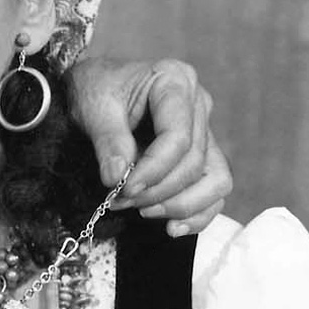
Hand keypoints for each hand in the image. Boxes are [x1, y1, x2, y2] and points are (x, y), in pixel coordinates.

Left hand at [66, 55, 232, 234]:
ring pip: (215, 179)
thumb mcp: (94, 107)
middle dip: (157, 190)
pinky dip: (198, 213)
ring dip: (180, 204)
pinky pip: (214, 190)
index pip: (178, 137)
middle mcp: (198, 104)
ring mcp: (204, 129)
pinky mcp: (203, 154)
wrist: (96, 88)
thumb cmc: (96, 90)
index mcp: (175, 81)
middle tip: (120, 201)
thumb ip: (108, 141)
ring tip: (143, 211)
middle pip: (193, 161)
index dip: (153, 170)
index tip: (123, 189)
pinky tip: (172, 228)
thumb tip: (117, 178)